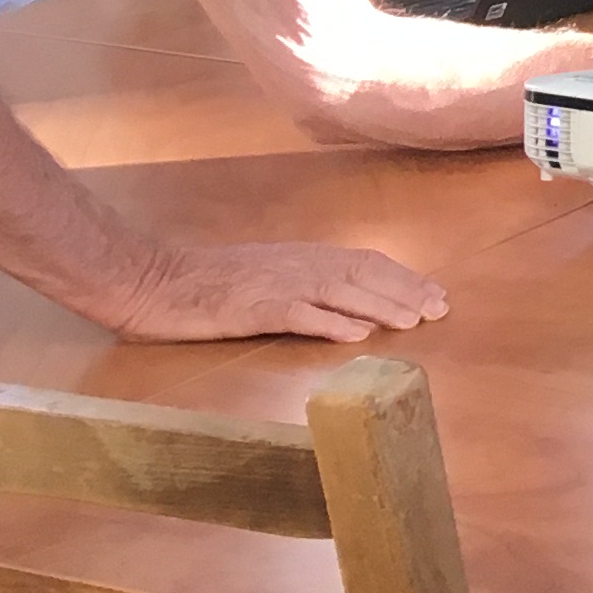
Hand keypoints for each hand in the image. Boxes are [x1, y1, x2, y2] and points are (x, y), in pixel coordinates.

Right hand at [103, 238, 446, 344]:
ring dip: (380, 306)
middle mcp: (297, 265)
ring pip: (341, 292)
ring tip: (412, 322)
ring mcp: (275, 286)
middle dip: (406, 291)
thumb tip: (350, 307)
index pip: (366, 262)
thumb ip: (305, 285)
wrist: (152, 279)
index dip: (404, 278)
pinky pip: (297, 314)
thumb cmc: (206, 282)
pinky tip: (356, 335)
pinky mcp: (251, 309)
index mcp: (302, 257)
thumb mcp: (265, 275)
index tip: (435, 295)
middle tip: (440, 309)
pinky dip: (330, 323)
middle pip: (364, 274)